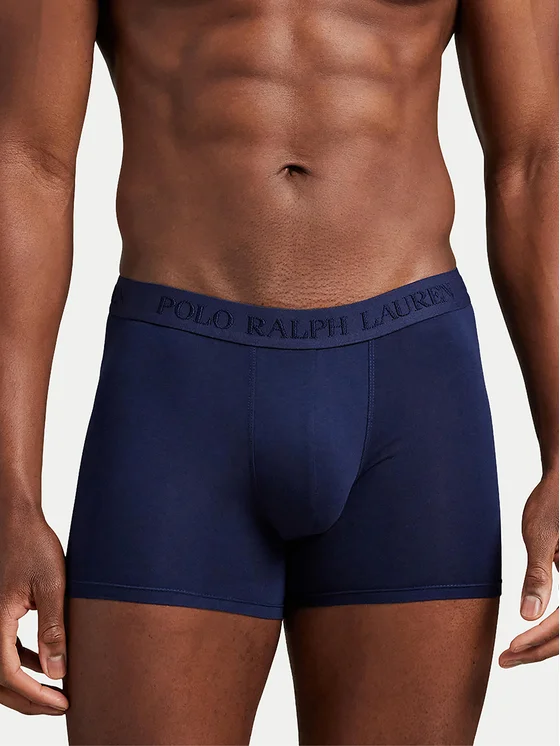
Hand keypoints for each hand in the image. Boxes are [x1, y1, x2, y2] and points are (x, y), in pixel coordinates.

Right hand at [0, 504, 68, 713]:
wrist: (18, 522)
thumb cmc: (34, 546)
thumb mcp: (52, 586)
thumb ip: (53, 628)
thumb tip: (57, 671)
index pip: (7, 672)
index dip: (33, 694)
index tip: (61, 702)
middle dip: (28, 699)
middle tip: (60, 706)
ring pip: (0, 667)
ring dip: (25, 684)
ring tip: (56, 691)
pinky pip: (4, 650)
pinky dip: (22, 663)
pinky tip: (45, 664)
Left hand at [500, 470, 558, 667]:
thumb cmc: (551, 500)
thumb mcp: (539, 536)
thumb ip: (537, 576)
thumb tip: (527, 617)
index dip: (538, 640)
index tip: (511, 648)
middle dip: (539, 650)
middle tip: (505, 660)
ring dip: (545, 643)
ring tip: (514, 655)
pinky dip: (551, 628)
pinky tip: (530, 635)